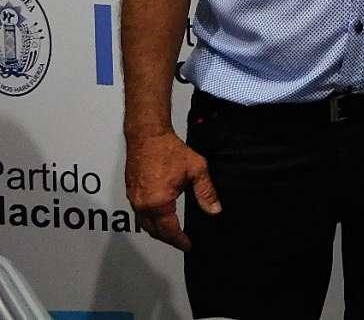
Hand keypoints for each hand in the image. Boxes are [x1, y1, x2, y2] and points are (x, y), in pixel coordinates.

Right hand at [124, 130, 220, 250]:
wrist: (147, 135)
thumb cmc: (170, 150)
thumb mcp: (196, 170)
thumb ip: (205, 192)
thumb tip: (214, 210)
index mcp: (158, 202)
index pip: (169, 230)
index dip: (179, 240)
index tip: (188, 246)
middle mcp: (142, 204)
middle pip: (154, 231)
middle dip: (168, 239)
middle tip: (181, 242)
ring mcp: (134, 199)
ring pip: (144, 224)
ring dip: (157, 231)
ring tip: (172, 234)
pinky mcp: (130, 192)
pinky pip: (139, 214)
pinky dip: (149, 221)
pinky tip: (159, 218)